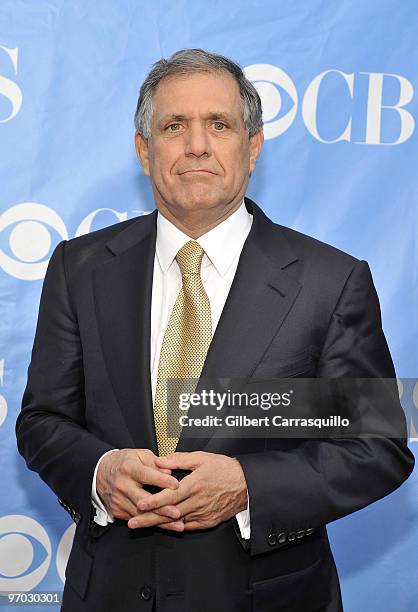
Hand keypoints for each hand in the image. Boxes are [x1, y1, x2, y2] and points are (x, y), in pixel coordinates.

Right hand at [96, 448, 182, 525]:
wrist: (101, 472)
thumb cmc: (125, 462)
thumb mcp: (139, 455)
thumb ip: (155, 463)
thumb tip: (169, 472)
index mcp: (129, 468)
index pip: (146, 475)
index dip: (161, 481)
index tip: (176, 485)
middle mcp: (122, 485)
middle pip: (143, 499)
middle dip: (161, 508)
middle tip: (177, 512)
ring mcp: (118, 500)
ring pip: (141, 514)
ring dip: (159, 520)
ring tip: (177, 524)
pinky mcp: (117, 511)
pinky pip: (136, 519)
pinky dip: (151, 523)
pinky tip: (165, 525)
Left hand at [127, 451, 247, 531]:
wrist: (246, 484)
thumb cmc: (225, 469)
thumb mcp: (202, 458)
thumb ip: (179, 459)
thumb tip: (160, 461)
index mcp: (195, 484)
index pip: (170, 495)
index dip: (154, 501)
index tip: (140, 504)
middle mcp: (198, 501)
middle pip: (169, 512)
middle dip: (149, 518)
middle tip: (133, 522)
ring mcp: (203, 513)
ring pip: (176, 521)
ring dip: (159, 524)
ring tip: (143, 525)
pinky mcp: (208, 521)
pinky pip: (188, 526)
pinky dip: (175, 527)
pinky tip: (164, 526)